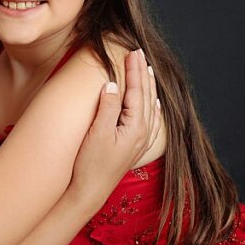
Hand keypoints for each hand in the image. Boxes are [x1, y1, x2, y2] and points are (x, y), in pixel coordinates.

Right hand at [69, 49, 160, 210]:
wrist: (89, 192)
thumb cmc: (90, 164)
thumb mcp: (97, 133)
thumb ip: (108, 107)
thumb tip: (113, 85)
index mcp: (135, 127)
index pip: (136, 91)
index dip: (134, 71)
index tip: (133, 53)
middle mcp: (142, 133)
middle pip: (145, 96)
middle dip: (143, 74)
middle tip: (139, 54)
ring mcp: (140, 142)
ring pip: (150, 107)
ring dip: (148, 87)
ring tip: (148, 70)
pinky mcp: (135, 148)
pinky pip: (151, 123)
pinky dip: (152, 109)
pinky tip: (154, 105)